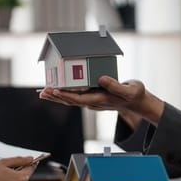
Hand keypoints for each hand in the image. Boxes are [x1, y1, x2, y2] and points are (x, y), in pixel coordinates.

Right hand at [0, 156, 34, 180]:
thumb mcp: (3, 162)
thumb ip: (19, 160)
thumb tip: (30, 159)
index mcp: (21, 178)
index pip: (31, 168)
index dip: (30, 163)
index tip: (29, 161)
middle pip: (27, 179)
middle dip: (22, 175)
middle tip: (9, 171)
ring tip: (6, 180)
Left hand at [40, 76, 163, 124]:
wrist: (137, 101)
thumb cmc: (134, 94)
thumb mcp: (129, 90)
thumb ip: (116, 85)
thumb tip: (101, 79)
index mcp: (101, 100)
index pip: (80, 99)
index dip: (67, 95)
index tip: (56, 91)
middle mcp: (94, 102)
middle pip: (71, 101)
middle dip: (56, 97)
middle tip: (43, 92)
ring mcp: (92, 100)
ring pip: (71, 99)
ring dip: (57, 96)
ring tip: (44, 92)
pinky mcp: (92, 97)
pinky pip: (75, 96)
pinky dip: (65, 93)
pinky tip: (57, 90)